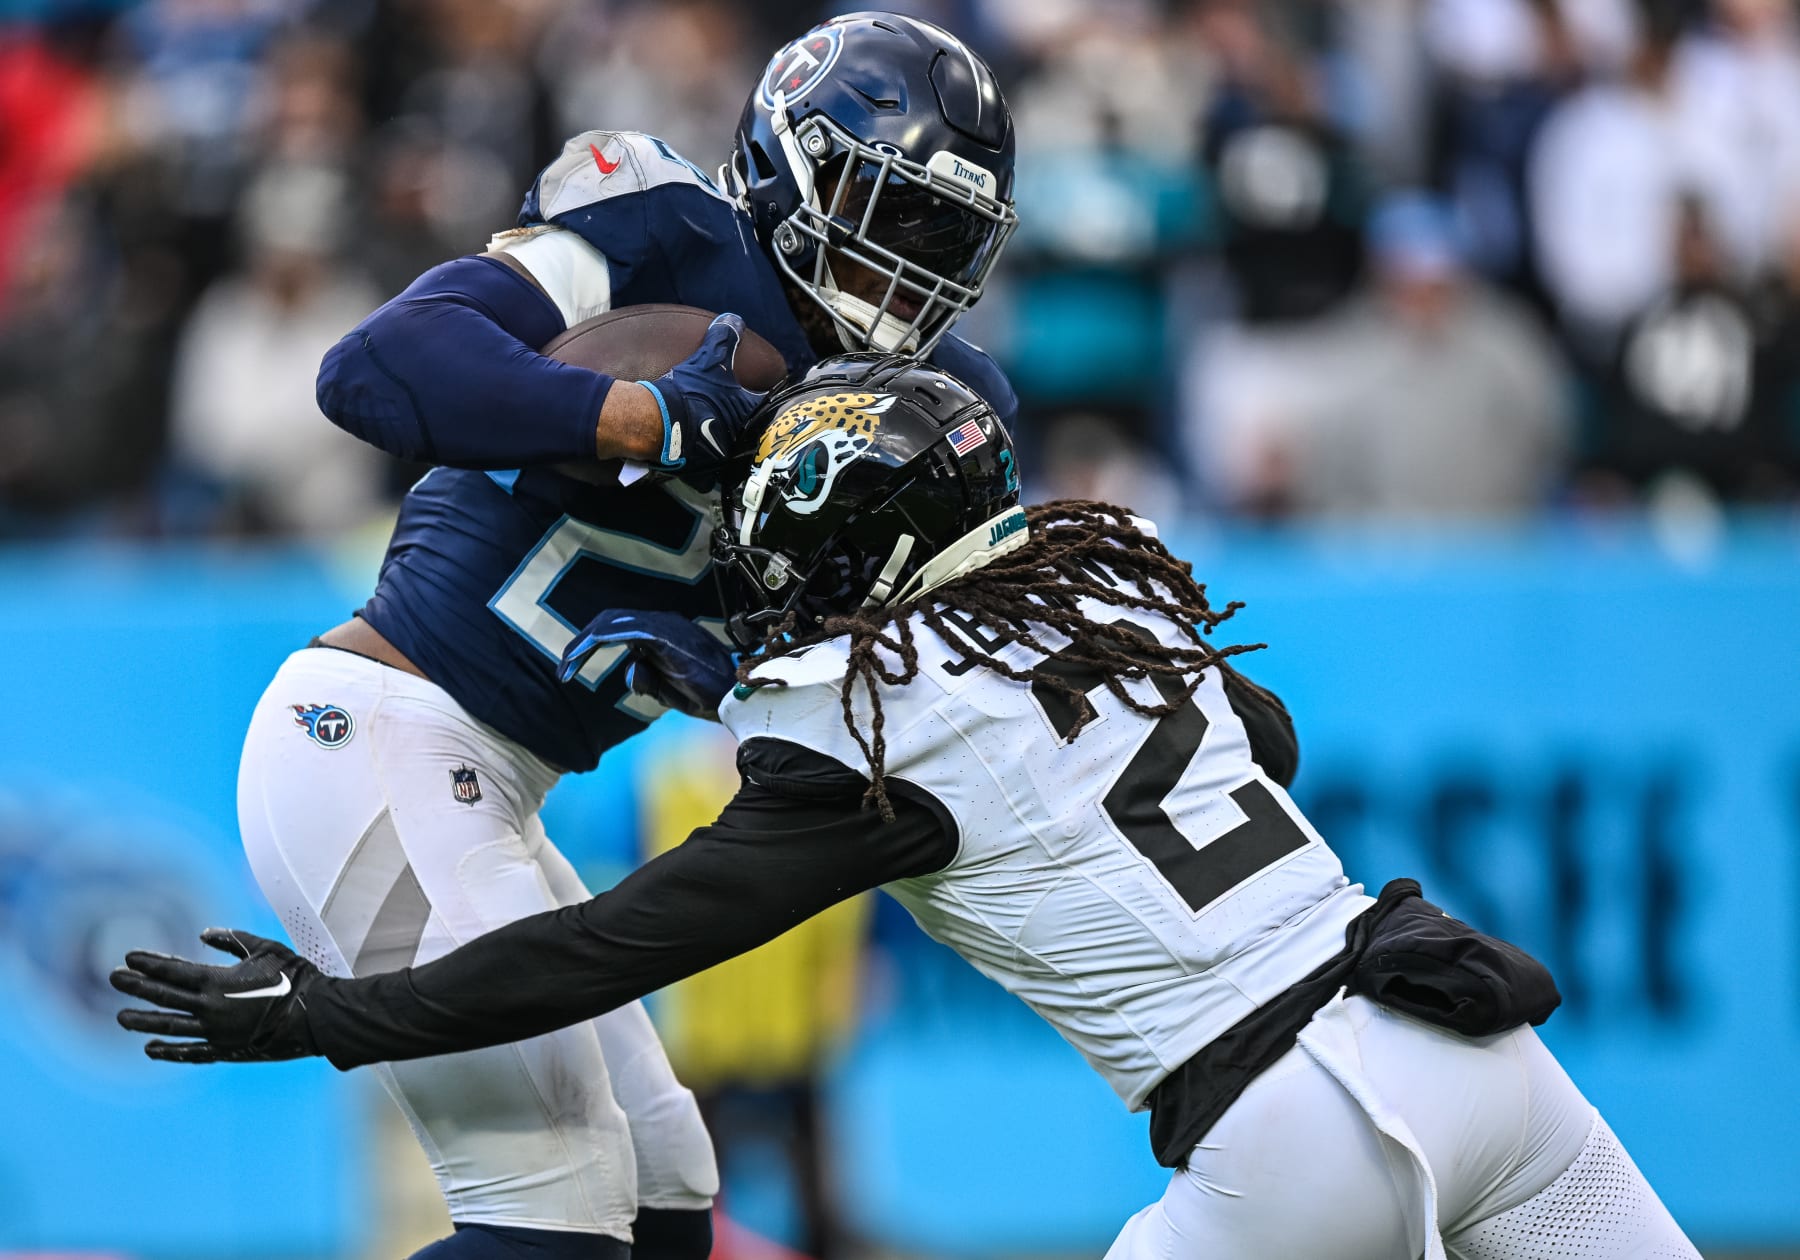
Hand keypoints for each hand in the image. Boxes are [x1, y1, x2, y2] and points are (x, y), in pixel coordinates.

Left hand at [111, 927, 321, 1062]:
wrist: (317, 1016)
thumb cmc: (295, 977)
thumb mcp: (266, 948)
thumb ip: (233, 940)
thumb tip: (204, 933)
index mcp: (218, 981)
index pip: (173, 970)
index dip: (149, 963)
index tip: (128, 958)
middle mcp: (210, 1008)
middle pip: (164, 996)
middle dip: (137, 987)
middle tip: (113, 979)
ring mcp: (215, 1032)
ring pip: (170, 1027)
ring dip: (143, 1021)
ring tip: (121, 1017)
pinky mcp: (225, 1050)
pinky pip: (190, 1052)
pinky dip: (169, 1051)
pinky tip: (150, 1049)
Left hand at [559, 609, 737, 721]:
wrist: (733, 698)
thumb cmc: (707, 695)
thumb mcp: (666, 690)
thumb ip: (646, 678)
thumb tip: (629, 670)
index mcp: (663, 632)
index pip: (618, 627)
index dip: (590, 643)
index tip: (570, 668)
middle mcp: (663, 622)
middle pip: (610, 621)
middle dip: (581, 643)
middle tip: (563, 668)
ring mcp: (665, 626)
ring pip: (612, 623)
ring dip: (584, 644)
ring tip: (566, 666)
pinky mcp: (665, 636)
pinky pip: (626, 631)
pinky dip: (599, 641)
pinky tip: (582, 655)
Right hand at [641, 313, 766, 483]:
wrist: (657, 423)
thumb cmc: (689, 392)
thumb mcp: (709, 360)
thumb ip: (724, 338)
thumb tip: (733, 320)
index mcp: (750, 414)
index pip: (771, 406)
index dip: (770, 401)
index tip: (769, 398)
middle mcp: (742, 441)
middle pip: (753, 435)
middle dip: (749, 429)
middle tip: (741, 421)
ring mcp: (723, 461)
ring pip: (732, 457)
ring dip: (727, 448)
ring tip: (719, 441)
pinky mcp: (701, 473)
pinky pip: (707, 473)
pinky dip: (703, 467)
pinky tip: (697, 460)